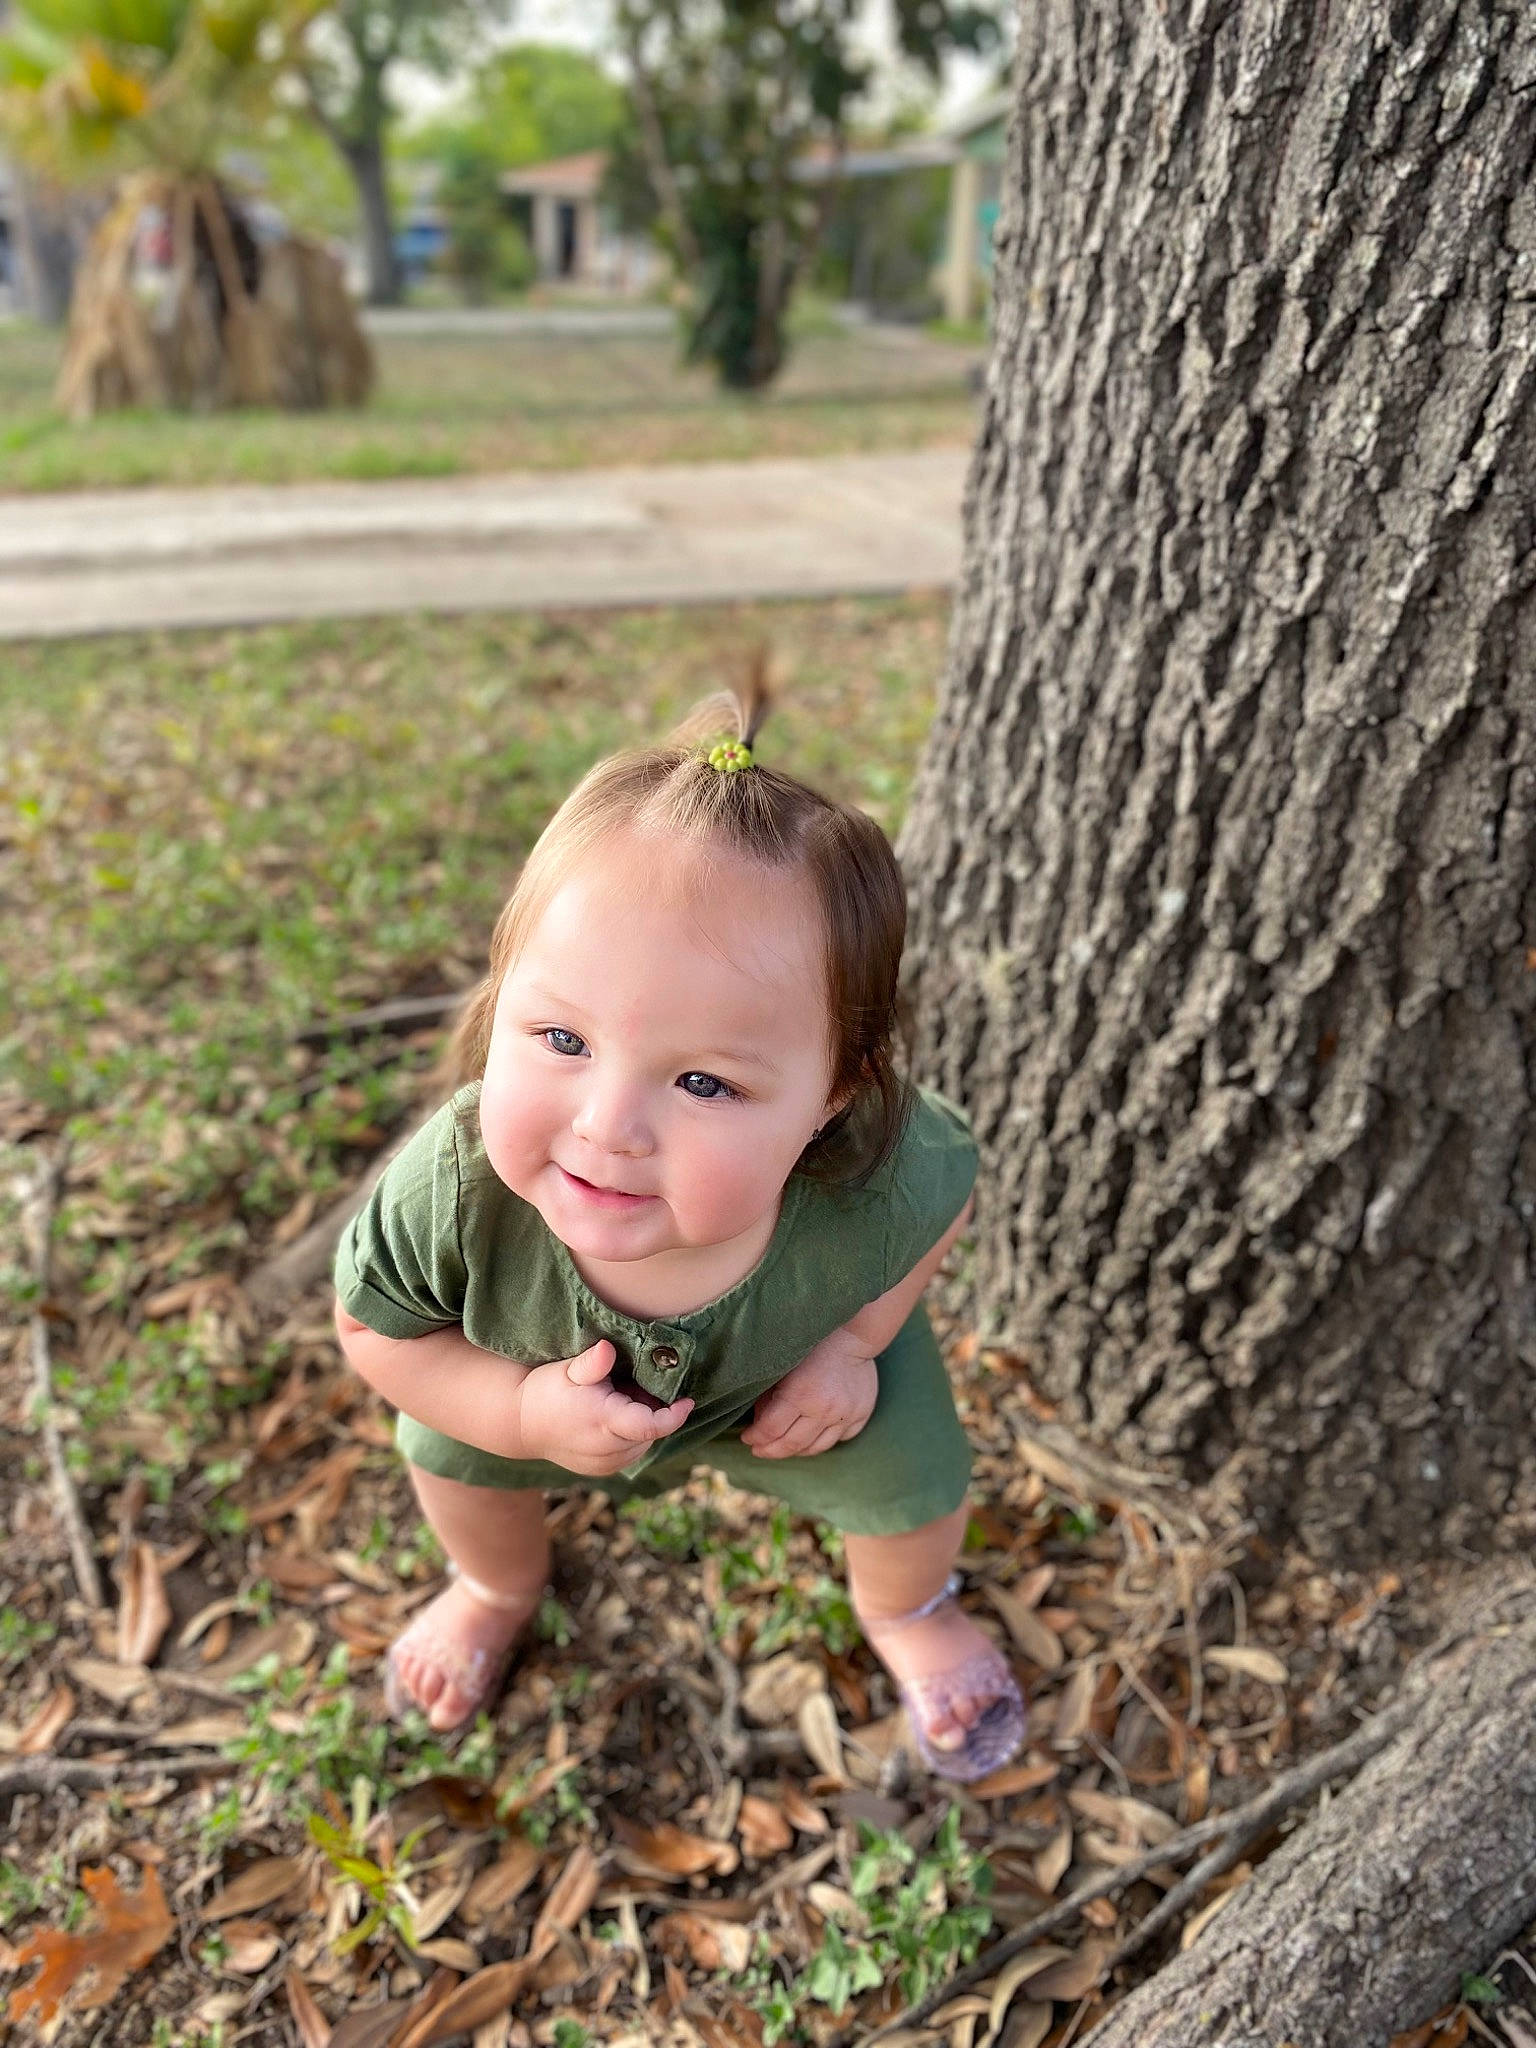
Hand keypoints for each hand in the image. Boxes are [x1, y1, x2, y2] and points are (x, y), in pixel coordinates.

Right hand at [516, 1340, 693, 1476]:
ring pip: (642, 1444)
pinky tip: (615, 1415)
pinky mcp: (601, 1470)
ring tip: (622, 1398)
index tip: (688, 1399)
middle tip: (636, 1385)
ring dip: (643, 1423)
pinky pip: (631, 1452)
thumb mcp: (567, 1371)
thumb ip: (592, 1363)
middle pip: (650, 1433)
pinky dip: (632, 1435)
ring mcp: (605, 1465)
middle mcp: (608, 1451)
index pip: (651, 1426)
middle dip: (654, 1410)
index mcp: (604, 1423)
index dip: (674, 1415)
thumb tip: (607, 1349)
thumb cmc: (546, 1392)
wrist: (519, 1423)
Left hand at [739, 1329, 877, 1459]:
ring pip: (816, 1448)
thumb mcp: (782, 1366)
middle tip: (759, 1449)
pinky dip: (823, 1440)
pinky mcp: (861, 1415)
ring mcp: (845, 1415)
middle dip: (770, 1450)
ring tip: (783, 1446)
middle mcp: (824, 1410)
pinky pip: (839, 1439)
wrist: (853, 1334)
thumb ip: (767, 1396)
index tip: (747, 1438)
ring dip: (796, 1450)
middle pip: (792, 1445)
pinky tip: (812, 1436)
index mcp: (800, 1395)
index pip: (770, 1430)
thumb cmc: (812, 1345)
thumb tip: (759, 1422)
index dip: (755, 1438)